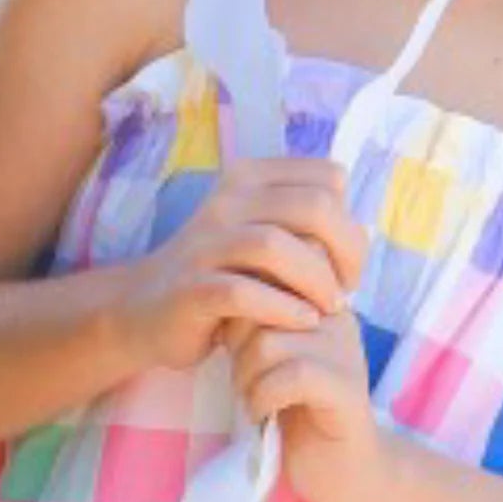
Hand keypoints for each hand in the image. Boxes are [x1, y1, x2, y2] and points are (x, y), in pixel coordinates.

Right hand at [119, 153, 367, 379]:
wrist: (144, 308)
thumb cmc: (221, 275)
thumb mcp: (261, 235)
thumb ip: (302, 223)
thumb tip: (358, 227)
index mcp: (251, 179)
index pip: (327, 179)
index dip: (351, 223)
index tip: (346, 264)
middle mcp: (227, 202)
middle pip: (311, 207)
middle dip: (345, 251)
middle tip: (345, 290)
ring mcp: (205, 244)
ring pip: (275, 246)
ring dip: (316, 281)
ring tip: (328, 309)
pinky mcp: (191, 289)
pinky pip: (243, 292)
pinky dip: (283, 308)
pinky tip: (302, 322)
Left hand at [227, 288, 385, 501]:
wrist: (341, 469)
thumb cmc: (296, 411)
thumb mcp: (271, 358)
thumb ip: (255, 324)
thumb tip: (217, 298)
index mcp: (318, 302)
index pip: (266, 280)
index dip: (237, 316)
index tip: (236, 350)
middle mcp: (337, 318)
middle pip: (261, 309)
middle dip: (237, 349)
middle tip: (242, 381)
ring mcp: (345, 352)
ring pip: (268, 344)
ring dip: (245, 378)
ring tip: (251, 399)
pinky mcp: (345, 388)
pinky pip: (290, 377)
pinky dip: (263, 398)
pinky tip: (262, 415)